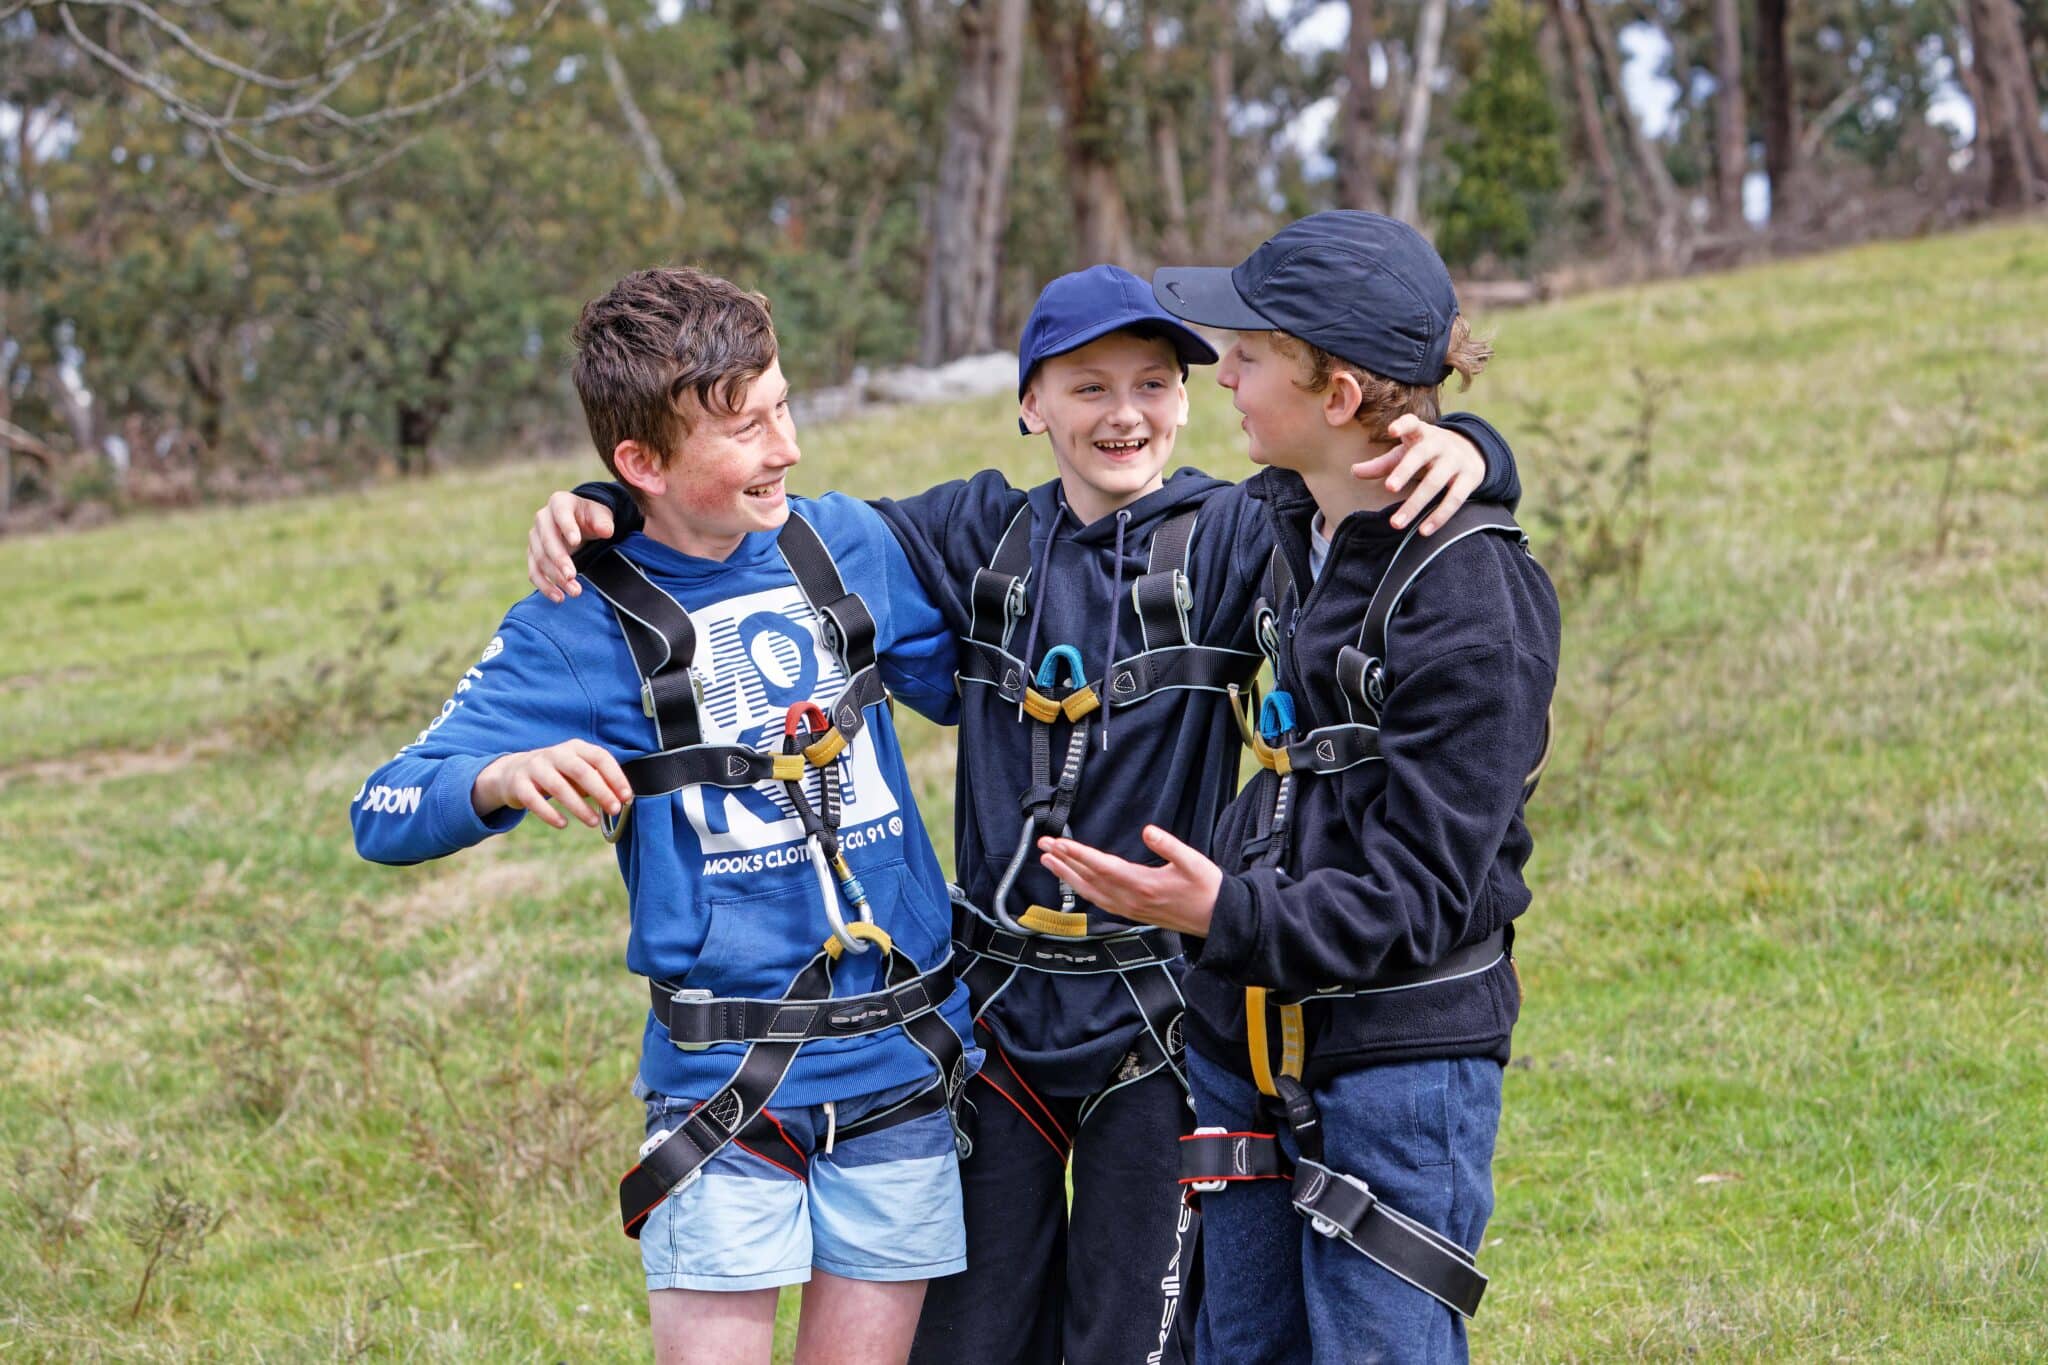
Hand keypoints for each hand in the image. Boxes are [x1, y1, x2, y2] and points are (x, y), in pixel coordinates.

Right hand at [473, 740, 632, 829]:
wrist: (514, 772)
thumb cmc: (557, 774)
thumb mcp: (577, 771)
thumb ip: (598, 781)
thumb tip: (621, 799)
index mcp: (575, 748)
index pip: (599, 757)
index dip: (615, 776)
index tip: (627, 796)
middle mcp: (555, 754)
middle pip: (581, 771)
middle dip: (601, 791)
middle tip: (615, 810)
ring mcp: (535, 767)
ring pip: (558, 787)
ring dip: (579, 806)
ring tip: (593, 822)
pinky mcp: (519, 784)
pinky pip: (534, 800)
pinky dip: (550, 814)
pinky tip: (563, 824)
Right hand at [528, 493, 615, 601]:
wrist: (580, 523)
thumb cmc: (592, 517)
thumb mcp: (602, 515)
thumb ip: (604, 522)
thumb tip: (606, 531)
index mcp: (559, 502)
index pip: (560, 513)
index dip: (567, 527)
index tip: (576, 542)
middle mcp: (542, 519)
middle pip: (546, 540)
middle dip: (559, 560)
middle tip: (572, 576)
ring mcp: (535, 538)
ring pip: (540, 559)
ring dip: (555, 577)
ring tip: (574, 591)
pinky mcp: (534, 555)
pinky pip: (534, 572)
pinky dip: (545, 586)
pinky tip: (559, 598)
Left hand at [1036, 826, 1222, 936]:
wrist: (1218, 920)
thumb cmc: (1207, 889)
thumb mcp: (1194, 862)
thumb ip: (1170, 845)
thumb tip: (1148, 831)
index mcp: (1143, 885)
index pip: (1102, 866)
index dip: (1078, 854)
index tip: (1058, 842)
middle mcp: (1131, 900)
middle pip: (1089, 879)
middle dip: (1063, 861)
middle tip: (1043, 845)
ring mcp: (1130, 909)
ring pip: (1090, 892)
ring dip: (1067, 876)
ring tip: (1049, 861)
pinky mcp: (1132, 913)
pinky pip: (1099, 901)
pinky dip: (1082, 889)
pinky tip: (1074, 882)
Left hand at [1350, 415, 1484, 534]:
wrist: (1472, 449)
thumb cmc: (1427, 453)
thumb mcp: (1406, 453)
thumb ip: (1382, 464)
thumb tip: (1354, 471)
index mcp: (1421, 434)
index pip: (1412, 423)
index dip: (1403, 425)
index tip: (1392, 430)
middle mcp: (1440, 444)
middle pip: (1421, 456)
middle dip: (1405, 471)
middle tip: (1389, 488)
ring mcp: (1456, 460)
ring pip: (1435, 482)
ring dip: (1415, 504)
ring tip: (1395, 523)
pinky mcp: (1470, 478)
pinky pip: (1454, 499)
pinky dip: (1439, 516)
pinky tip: (1423, 531)